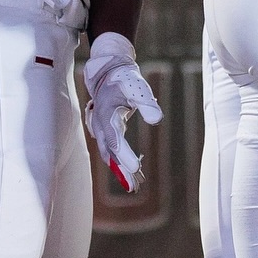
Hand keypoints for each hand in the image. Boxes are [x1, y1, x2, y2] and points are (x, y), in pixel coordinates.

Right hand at [83, 32, 162, 191]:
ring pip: (109, 154)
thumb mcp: (138, 87)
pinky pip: (111, 149)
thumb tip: (157, 120)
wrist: (107, 71)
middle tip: (135, 187)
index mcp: (107, 116)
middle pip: (110, 153)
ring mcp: (101, 129)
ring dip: (120, 169)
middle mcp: (101, 126)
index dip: (124, 156)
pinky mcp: (105, 130)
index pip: (115, 141)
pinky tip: (129, 171)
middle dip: (121, 170)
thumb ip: (147, 103)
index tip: (135, 169)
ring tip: (134, 185)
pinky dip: (119, 161)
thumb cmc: (124, 79)